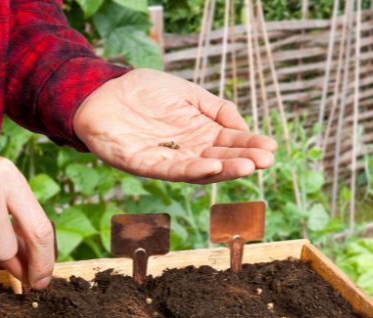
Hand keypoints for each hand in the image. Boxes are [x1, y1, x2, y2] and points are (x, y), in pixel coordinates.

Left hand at [73, 69, 276, 183]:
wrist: (102, 91)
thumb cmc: (144, 91)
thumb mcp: (188, 94)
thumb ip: (216, 109)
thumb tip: (243, 127)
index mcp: (199, 134)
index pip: (230, 143)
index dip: (250, 146)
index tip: (271, 148)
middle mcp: (186, 151)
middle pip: (220, 159)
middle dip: (244, 160)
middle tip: (266, 161)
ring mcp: (166, 160)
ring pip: (200, 170)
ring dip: (224, 170)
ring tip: (247, 167)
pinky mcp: (144, 164)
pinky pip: (171, 170)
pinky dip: (192, 170)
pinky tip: (211, 166)